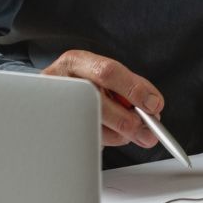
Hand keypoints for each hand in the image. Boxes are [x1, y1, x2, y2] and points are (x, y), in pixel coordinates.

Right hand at [42, 50, 165, 147]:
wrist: (49, 95)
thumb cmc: (83, 85)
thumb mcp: (104, 77)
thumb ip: (130, 87)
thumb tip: (153, 108)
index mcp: (76, 62)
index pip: (108, 72)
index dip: (134, 89)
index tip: (153, 105)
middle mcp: (61, 81)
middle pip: (98, 102)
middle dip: (128, 120)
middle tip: (146, 132)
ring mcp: (54, 106)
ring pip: (93, 126)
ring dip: (118, 135)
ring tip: (126, 133)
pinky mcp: (54, 129)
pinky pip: (85, 140)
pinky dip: (104, 141)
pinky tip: (106, 134)